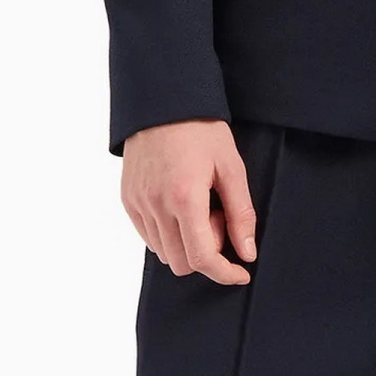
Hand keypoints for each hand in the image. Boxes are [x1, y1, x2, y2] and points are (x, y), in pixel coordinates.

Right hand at [121, 120, 256, 284]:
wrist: (163, 102)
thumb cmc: (201, 130)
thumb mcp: (232, 168)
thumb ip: (241, 214)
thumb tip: (248, 252)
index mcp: (184, 198)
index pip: (202, 258)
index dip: (224, 273)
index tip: (241, 273)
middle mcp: (155, 205)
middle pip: (182, 263)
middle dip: (207, 254)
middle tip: (218, 219)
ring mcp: (137, 204)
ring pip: (164, 253)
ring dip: (187, 244)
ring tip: (199, 209)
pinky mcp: (127, 200)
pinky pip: (149, 237)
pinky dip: (169, 235)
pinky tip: (181, 207)